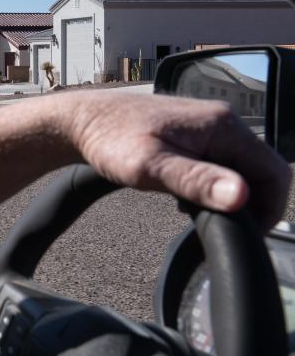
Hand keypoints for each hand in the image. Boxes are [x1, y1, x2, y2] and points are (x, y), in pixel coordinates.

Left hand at [60, 92, 290, 229]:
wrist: (80, 121)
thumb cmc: (110, 139)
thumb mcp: (150, 167)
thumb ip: (196, 181)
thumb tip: (241, 196)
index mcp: (222, 125)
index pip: (274, 172)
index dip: (269, 209)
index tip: (244, 234)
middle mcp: (222, 121)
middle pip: (261, 171)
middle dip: (249, 204)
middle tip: (218, 227)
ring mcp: (208, 126)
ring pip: (240, 169)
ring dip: (228, 196)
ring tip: (198, 214)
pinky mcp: (194, 135)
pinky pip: (220, 164)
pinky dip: (212, 186)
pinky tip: (185, 200)